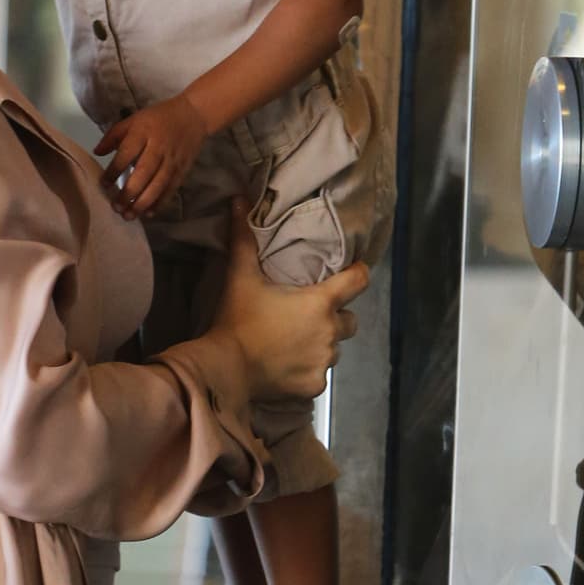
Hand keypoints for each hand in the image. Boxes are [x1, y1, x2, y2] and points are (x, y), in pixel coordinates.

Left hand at [94, 94, 207, 217]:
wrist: (192, 115)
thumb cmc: (156, 118)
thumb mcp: (133, 120)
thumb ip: (113, 136)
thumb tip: (97, 152)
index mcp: (143, 132)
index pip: (126, 154)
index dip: (114, 170)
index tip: (104, 184)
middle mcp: (158, 147)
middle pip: (143, 173)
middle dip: (129, 193)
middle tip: (116, 207)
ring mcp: (172, 160)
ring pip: (158, 185)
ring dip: (143, 202)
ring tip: (129, 215)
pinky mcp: (182, 169)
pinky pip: (171, 189)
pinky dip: (160, 202)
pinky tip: (149, 213)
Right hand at [214, 202, 368, 399]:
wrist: (224, 368)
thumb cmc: (237, 319)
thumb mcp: (240, 277)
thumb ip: (243, 239)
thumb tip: (238, 199)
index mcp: (321, 302)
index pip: (359, 281)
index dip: (358, 273)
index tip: (352, 272)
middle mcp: (331, 331)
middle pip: (350, 320)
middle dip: (335, 317)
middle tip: (307, 316)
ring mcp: (324, 361)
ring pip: (334, 349)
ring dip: (321, 344)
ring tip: (294, 343)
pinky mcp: (314, 385)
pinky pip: (319, 375)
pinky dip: (308, 370)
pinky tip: (287, 367)